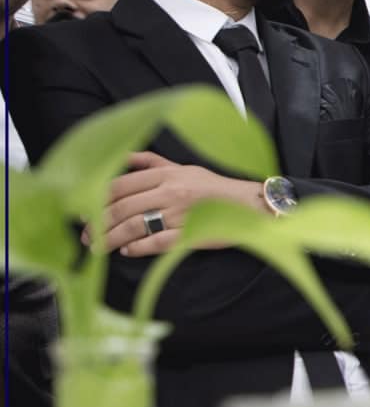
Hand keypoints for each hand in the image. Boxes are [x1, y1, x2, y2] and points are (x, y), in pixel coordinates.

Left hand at [84, 152, 265, 256]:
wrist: (249, 204)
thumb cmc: (214, 187)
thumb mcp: (184, 168)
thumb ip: (152, 162)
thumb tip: (122, 156)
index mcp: (167, 175)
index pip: (120, 185)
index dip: (95, 199)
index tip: (83, 211)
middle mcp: (171, 192)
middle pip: (122, 208)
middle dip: (97, 223)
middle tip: (86, 235)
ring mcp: (180, 214)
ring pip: (134, 227)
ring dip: (110, 239)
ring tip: (98, 247)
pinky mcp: (190, 234)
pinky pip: (156, 242)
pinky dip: (138, 248)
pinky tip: (127, 250)